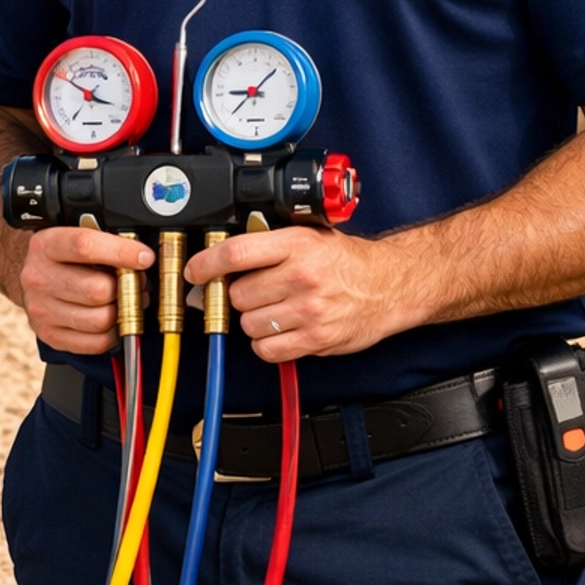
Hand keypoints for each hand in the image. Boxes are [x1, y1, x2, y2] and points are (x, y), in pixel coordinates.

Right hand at [20, 225, 154, 355]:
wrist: (32, 275)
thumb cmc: (63, 255)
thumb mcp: (75, 232)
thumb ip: (105, 238)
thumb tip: (142, 254)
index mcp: (45, 245)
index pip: (84, 247)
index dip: (121, 252)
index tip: (145, 257)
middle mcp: (39, 278)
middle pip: (97, 290)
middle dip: (127, 287)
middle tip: (138, 281)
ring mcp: (42, 310)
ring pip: (101, 319)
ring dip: (123, 312)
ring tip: (127, 300)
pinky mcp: (51, 335)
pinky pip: (97, 343)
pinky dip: (114, 333)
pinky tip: (113, 317)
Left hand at [184, 226, 406, 362]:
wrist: (388, 285)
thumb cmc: (346, 261)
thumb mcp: (308, 235)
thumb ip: (269, 242)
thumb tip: (223, 256)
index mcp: (297, 244)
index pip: (236, 253)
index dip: (207, 264)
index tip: (195, 271)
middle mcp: (302, 276)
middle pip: (238, 294)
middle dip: (240, 294)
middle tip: (257, 290)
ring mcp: (309, 310)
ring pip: (249, 323)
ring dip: (254, 319)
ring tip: (275, 308)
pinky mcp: (316, 339)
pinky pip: (267, 349)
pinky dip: (267, 343)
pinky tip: (281, 329)